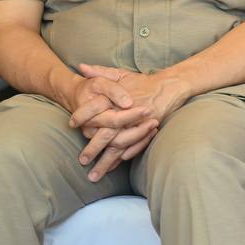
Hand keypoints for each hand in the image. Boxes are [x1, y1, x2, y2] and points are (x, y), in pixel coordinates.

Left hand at [68, 65, 189, 175]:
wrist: (171, 85)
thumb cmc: (144, 81)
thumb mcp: (122, 74)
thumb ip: (100, 71)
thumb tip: (81, 68)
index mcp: (119, 100)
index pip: (96, 112)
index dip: (83, 118)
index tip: (72, 125)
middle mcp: (128, 114)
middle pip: (107, 136)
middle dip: (94, 150)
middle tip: (82, 162)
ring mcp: (138, 124)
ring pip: (119, 147)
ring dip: (107, 162)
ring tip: (95, 176)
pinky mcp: (148, 130)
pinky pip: (134, 148)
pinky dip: (124, 157)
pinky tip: (115, 166)